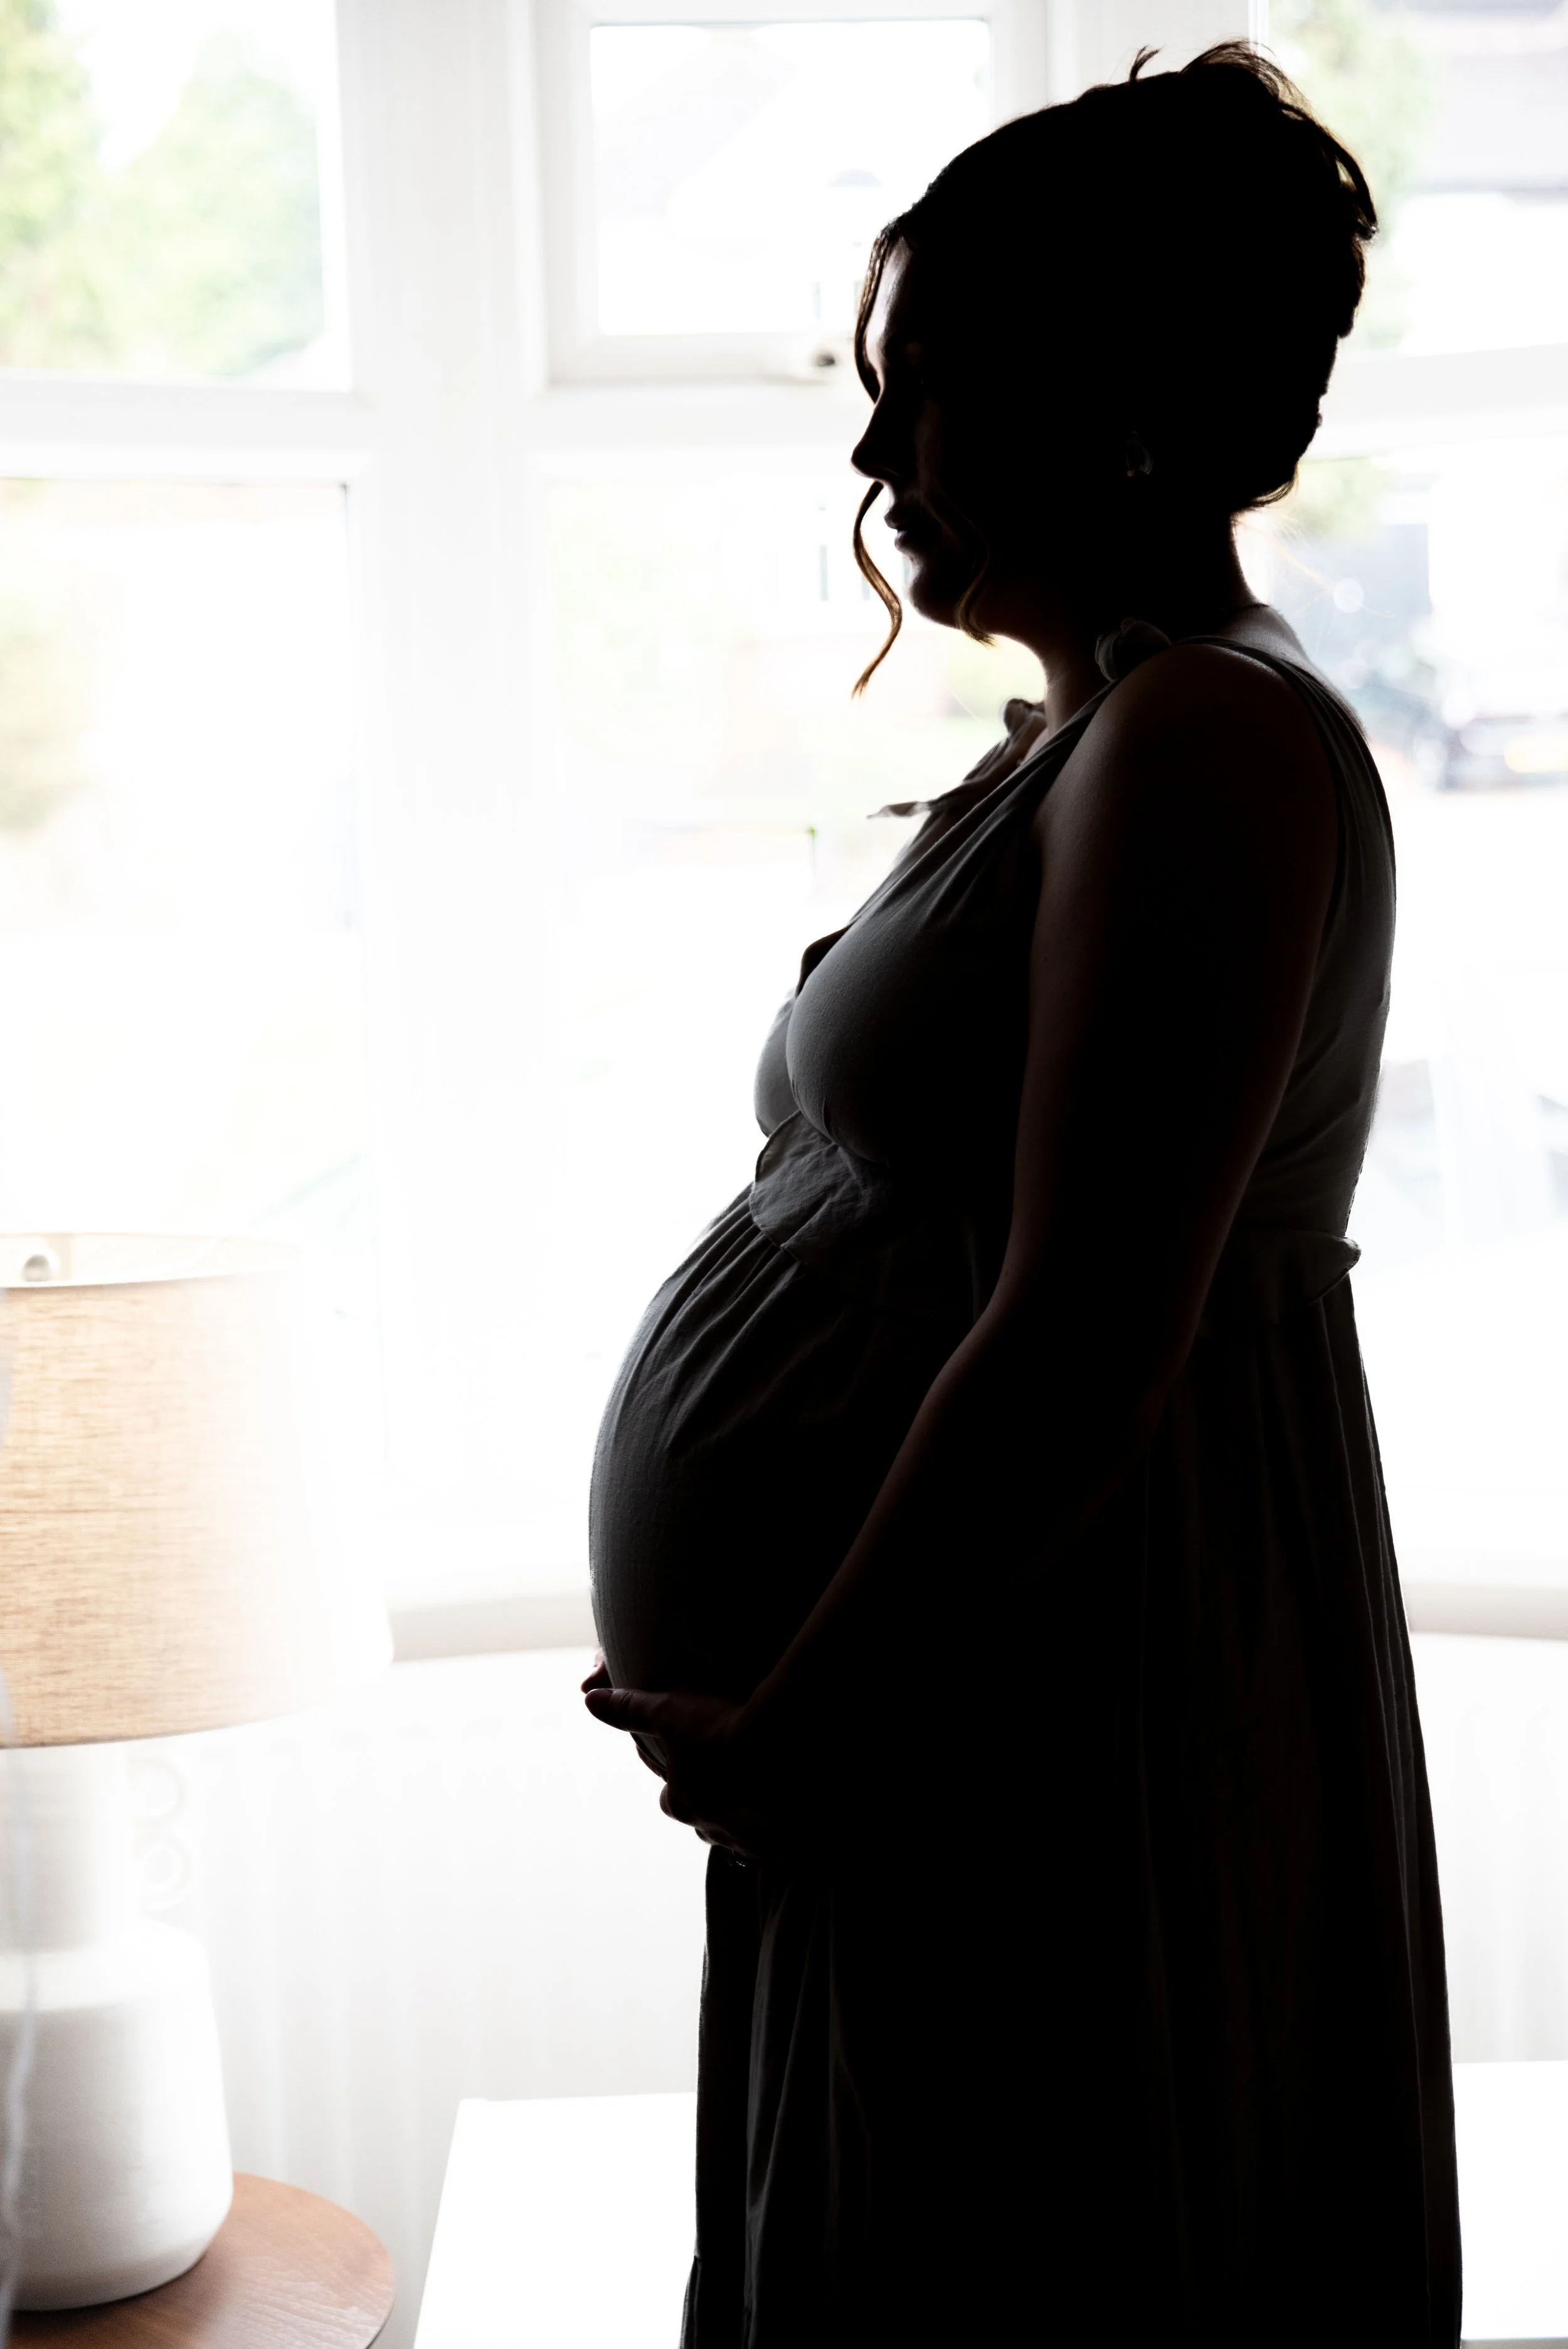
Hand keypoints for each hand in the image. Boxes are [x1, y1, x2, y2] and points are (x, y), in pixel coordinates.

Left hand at [583, 1682, 773, 1858]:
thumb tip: (589, 1699)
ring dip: (744, 1822)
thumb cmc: (717, 1725)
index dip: (677, 1782)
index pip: (669, 1799)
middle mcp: (709, 1827)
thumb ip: (630, 1710)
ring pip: (738, 1838)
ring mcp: (745, 1837)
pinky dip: (774, 1834)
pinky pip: (771, 1846)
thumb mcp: (667, 1711)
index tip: (691, 1763)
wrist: (778, 1740)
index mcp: (680, 1801)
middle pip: (704, 1823)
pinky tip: (783, 1814)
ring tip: (758, 1796)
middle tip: (727, 1778)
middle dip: (711, 1806)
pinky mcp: (777, 1842)